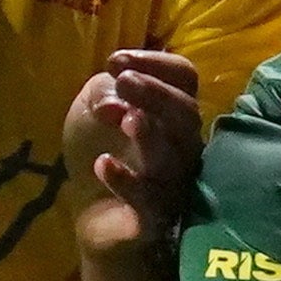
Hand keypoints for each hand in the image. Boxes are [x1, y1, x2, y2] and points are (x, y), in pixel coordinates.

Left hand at [58, 44, 199, 259]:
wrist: (93, 216)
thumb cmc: (101, 151)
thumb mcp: (93, 109)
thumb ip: (104, 91)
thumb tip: (116, 91)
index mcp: (172, 112)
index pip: (185, 79)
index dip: (157, 64)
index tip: (115, 62)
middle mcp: (184, 146)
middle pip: (187, 115)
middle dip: (156, 94)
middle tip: (123, 82)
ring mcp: (174, 183)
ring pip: (175, 158)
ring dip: (151, 135)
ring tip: (126, 120)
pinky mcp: (155, 218)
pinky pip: (150, 202)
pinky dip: (128, 183)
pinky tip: (103, 165)